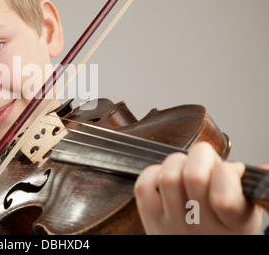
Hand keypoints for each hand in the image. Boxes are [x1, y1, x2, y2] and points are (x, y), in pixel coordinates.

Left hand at [134, 141, 263, 233]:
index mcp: (234, 226)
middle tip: (208, 164)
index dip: (229, 172)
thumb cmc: (224, 233)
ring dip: (178, 162)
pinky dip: (152, 173)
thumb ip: (251, 191)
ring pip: (168, 176)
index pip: (225, 197)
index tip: (233, 170)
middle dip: (203, 157)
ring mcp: (173, 225)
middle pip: (194, 176)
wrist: (201, 253)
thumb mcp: (248, 217)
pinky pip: (144, 187)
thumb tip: (264, 168)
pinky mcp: (151, 221)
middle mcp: (202, 227)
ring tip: (187, 169)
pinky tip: (165, 177)